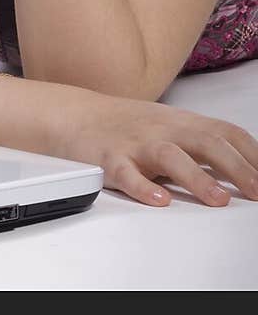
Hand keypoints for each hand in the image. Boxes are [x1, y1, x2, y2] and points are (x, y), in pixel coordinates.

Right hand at [61, 92, 257, 206]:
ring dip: (197, 178)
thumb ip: (203, 144)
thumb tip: (246, 170)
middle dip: (236, 167)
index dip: (252, 154)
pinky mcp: (109, 158)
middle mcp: (163, 129)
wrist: (75, 115)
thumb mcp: (170, 127)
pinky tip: (158, 200)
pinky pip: (126, 173)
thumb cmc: (128, 125)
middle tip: (257, 191)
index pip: (226, 132)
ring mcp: (137, 143)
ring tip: (218, 200)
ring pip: (170, 156)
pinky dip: (142, 187)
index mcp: (182, 122)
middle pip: (205, 141)